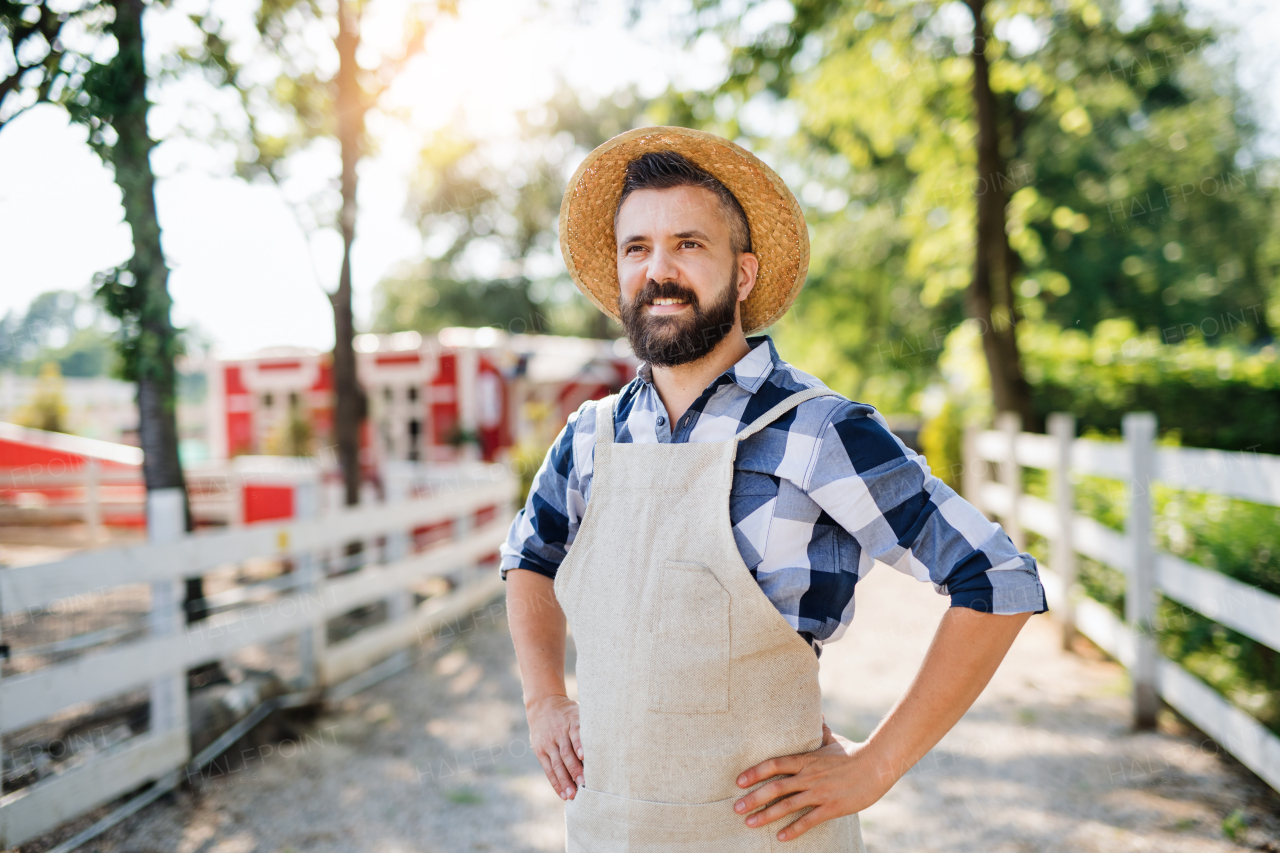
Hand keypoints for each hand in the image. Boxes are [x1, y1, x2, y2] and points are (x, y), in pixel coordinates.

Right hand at [526, 694, 583, 800]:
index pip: (575, 733)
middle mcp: (558, 732)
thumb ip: (589, 728)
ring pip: (557, 764)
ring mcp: (548, 742)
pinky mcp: (540, 751)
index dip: (579, 745)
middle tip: (584, 785)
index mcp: (571, 721)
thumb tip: (608, 745)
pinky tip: (563, 794)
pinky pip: (548, 769)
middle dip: (575, 770)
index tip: (584, 756)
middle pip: (566, 753)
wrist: (543, 704)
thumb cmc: (568, 713)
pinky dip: (556, 782)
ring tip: (573, 795)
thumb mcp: (579, 712)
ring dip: (565, 780)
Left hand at [733, 719, 887, 842]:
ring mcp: (819, 792)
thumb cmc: (854, 752)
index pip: (774, 764)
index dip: (754, 772)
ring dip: (766, 815)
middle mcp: (808, 776)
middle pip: (775, 787)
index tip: (739, 781)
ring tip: (749, 823)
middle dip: (753, 798)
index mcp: (806, 760)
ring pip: (787, 805)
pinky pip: (808, 820)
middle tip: (735, 807)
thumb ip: (820, 731)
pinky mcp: (831, 807)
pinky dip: (793, 829)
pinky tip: (780, 837)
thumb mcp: (833, 740)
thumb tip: (816, 715)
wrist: (877, 765)